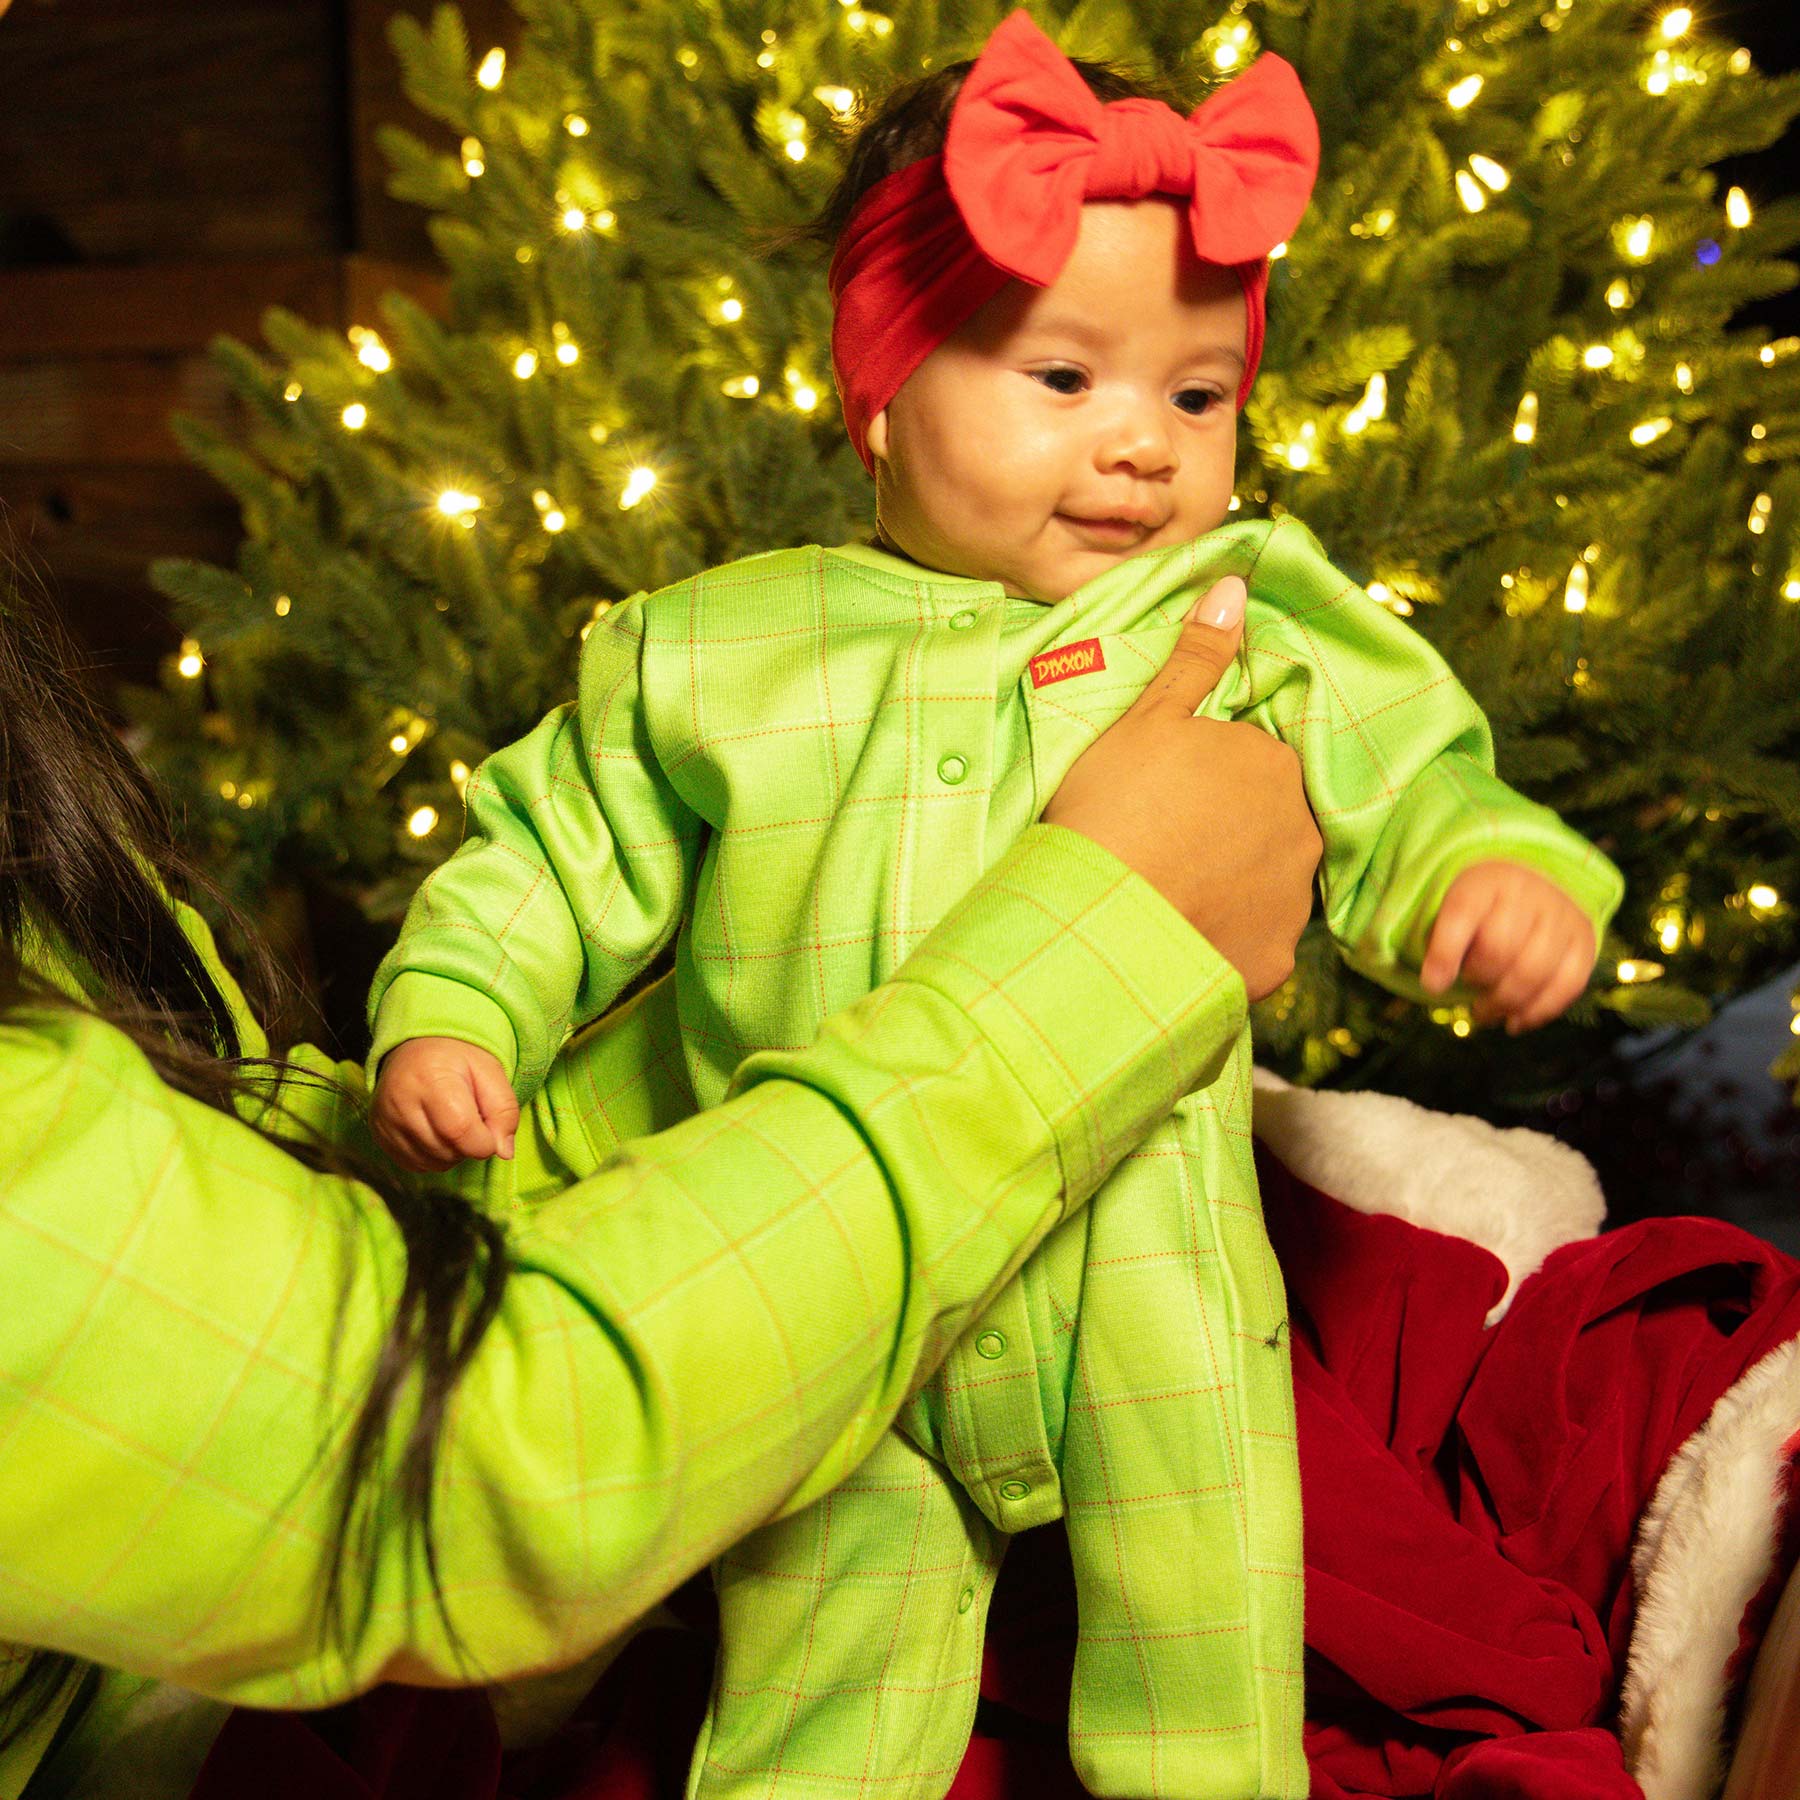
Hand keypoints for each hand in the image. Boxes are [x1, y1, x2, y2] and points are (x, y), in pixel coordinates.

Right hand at [371, 1036, 519, 1171]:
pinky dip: (435, 1156)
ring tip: (454, 1122)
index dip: (485, 1141)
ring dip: (454, 1153)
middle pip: (447, 1151)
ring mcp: (385, 1121)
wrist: (417, 1047)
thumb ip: (504, 1110)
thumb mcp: (491, 1071)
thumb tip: (504, 1151)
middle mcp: (400, 1102)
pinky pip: (416, 1165)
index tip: (491, 1129)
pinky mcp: (378, 1135)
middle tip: (472, 1117)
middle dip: (470, 1145)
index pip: (460, 1131)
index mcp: (429, 1078)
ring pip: (433, 1163)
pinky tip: (438, 1131)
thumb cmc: (457, 1058)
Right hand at [1044, 575, 1321, 1000]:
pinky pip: (1255, 946)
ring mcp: (1292, 903)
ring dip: (1232, 889)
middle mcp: (1304, 832)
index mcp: (1275, 765)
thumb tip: (1236, 587)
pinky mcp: (1274, 962)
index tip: (1165, 797)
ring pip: (1267, 886)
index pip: (1255, 764)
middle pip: (1271, 824)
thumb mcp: (1148, 718)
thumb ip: (1197, 657)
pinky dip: (1225, 942)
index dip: (1208, 780)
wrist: (1099, 914)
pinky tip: (1180, 937)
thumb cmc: (1116, 804)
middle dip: (1230, 832)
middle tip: (1163, 845)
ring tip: (1168, 897)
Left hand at [1420, 861, 1596, 1033]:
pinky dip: (1538, 1012)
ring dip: (1503, 1002)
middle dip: (1478, 977)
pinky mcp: (1585, 943)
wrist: (1536, 889)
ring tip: (1485, 1011)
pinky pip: (1566, 986)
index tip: (1432, 986)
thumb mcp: (1456, 912)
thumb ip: (1441, 943)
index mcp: (1488, 881)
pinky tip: (1515, 1022)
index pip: (1462, 914)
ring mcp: (1563, 917)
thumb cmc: (1485, 911)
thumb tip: (1435, 986)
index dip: (1444, 954)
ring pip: (1532, 972)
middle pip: (1499, 948)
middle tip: (1469, 985)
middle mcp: (1530, 893)